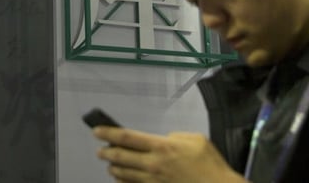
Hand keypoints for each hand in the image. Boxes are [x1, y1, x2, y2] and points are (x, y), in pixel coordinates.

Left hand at [93, 127, 244, 182]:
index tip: (97, 130)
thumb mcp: (195, 139)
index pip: (126, 137)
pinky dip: (123, 181)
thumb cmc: (210, 166)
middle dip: (106, 151)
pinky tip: (120, 178)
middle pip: (119, 156)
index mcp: (162, 146)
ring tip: (110, 163)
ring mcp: (153, 181)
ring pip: (122, 173)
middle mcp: (153, 164)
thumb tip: (165, 139)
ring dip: (113, 167)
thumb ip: (176, 137)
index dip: (108, 133)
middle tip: (100, 149)